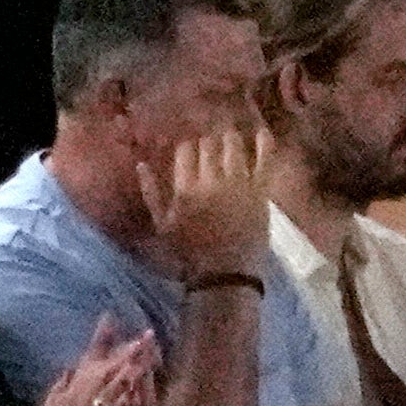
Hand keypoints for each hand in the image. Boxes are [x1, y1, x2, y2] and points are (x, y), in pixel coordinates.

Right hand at [18, 319, 153, 405]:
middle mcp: (78, 398)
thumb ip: (59, 388)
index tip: (112, 318)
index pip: (87, 359)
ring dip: (131, 369)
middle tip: (146, 335)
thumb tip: (70, 369)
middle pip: (108, 370)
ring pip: (114, 388)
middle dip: (128, 352)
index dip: (101, 338)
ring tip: (147, 353)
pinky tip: (137, 390)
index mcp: (67, 391)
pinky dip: (125, 399)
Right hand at [149, 117, 270, 278]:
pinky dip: (265, 145)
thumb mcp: (162, 224)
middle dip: (208, 140)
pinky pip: (265, 162)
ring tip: (229, 136)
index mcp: (186, 187)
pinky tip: (263, 132)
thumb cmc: (190, 251)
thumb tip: (141, 164)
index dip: (188, 146)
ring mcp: (238, 184)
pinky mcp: (259, 192)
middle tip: (210, 142)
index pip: (185, 150)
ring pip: (233, 147)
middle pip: (209, 145)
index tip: (190, 150)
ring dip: (229, 138)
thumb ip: (151, 192)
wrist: (226, 274)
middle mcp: (211, 180)